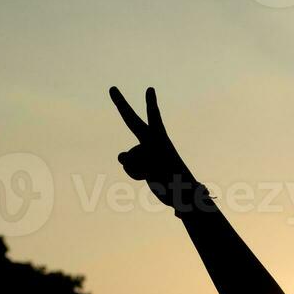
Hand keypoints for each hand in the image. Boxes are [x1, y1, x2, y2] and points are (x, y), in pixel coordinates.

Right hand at [109, 86, 204, 212]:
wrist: (182, 196)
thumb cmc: (182, 188)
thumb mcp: (176, 185)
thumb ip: (164, 184)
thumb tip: (174, 205)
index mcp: (160, 142)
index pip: (154, 119)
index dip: (151, 104)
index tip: (150, 88)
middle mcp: (150, 144)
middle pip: (131, 121)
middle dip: (122, 104)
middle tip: (112, 88)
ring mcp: (143, 153)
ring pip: (125, 157)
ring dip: (132, 168)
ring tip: (148, 175)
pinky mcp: (140, 164)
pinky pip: (126, 166)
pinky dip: (132, 173)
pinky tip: (144, 177)